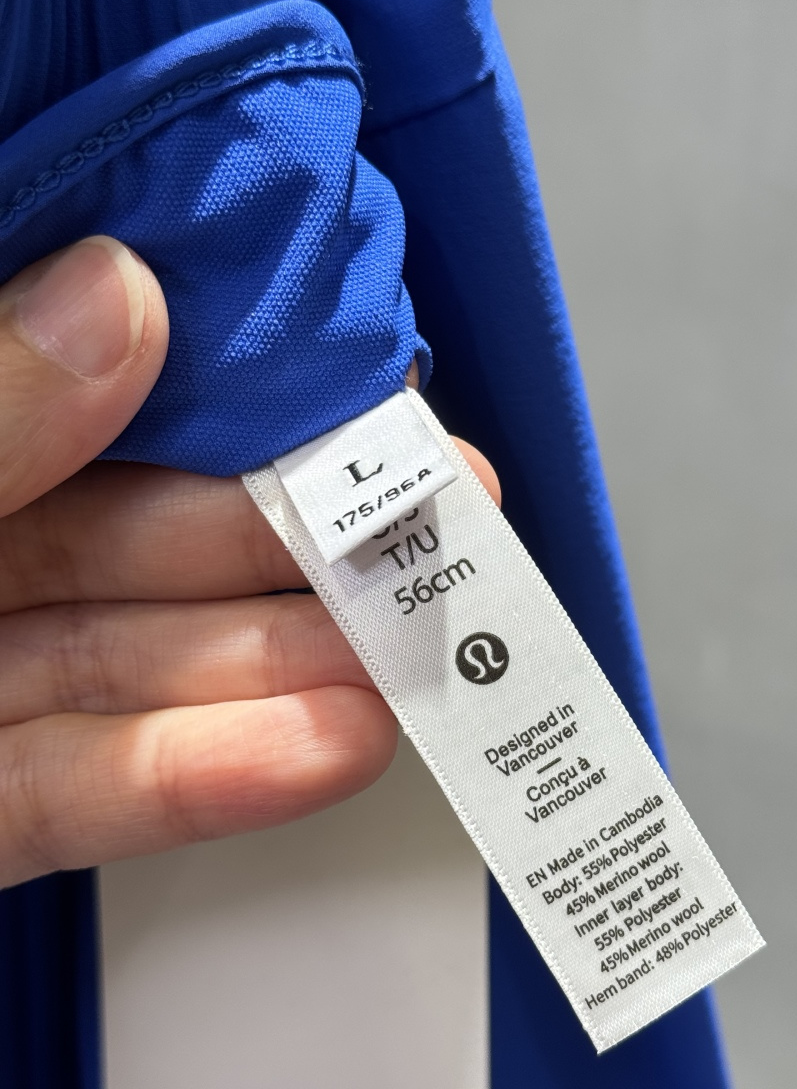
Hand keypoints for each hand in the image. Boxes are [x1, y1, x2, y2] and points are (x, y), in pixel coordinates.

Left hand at [0, 238, 497, 887]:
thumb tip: (118, 293)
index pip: (71, 391)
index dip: (210, 389)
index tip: (348, 386)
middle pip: (122, 538)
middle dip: (289, 540)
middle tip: (434, 529)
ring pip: (125, 669)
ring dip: (281, 668)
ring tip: (413, 654)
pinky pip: (76, 794)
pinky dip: (200, 780)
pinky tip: (324, 751)